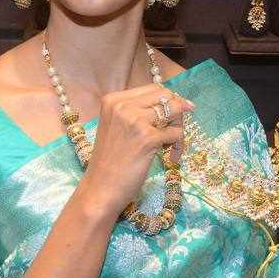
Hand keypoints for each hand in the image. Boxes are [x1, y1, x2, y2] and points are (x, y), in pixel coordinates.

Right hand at [78, 82, 194, 220]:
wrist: (100, 189)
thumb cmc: (109, 162)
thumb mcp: (117, 127)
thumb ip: (137, 113)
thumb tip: (173, 102)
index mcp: (113, 100)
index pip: (153, 88)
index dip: (168, 101)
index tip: (174, 116)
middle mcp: (122, 106)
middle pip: (165, 95)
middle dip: (177, 111)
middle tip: (174, 131)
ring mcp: (135, 120)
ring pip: (175, 111)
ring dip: (179, 129)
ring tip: (171, 146)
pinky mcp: (147, 138)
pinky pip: (176, 134)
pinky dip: (178, 146)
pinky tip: (171, 158)